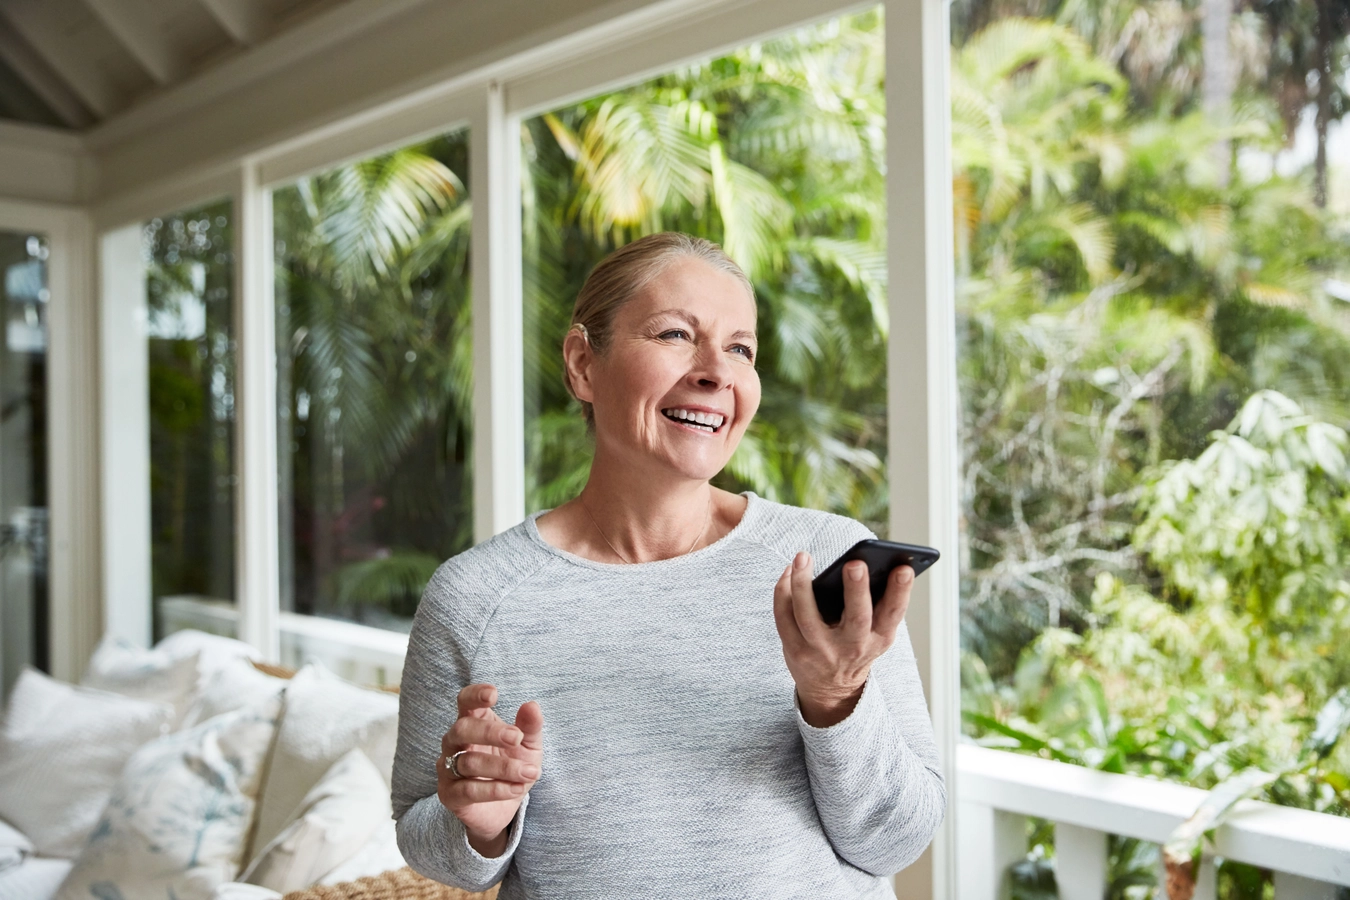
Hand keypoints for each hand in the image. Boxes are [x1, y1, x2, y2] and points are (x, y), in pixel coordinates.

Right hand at [438, 684, 543, 857]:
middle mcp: (455, 742)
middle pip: (462, 729)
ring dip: (502, 767)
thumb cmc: (512, 766)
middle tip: (516, 738)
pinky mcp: (449, 795)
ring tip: (528, 772)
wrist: (504, 808)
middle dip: (490, 732)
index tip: (493, 694)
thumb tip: (532, 705)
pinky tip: (517, 789)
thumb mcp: (529, 746)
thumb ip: (530, 727)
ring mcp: (448, 768)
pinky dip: (495, 789)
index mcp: (473, 721)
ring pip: (467, 762)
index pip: (465, 701)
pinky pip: (468, 790)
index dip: (474, 695)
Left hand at [773, 551, 912, 727]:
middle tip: (855, 564)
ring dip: (803, 585)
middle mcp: (853, 646)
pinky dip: (783, 592)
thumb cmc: (855, 646)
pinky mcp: (795, 650)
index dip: (900, 592)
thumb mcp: (875, 633)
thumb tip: (865, 562)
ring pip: (808, 617)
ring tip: (803, 557)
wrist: (831, 687)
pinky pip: (784, 617)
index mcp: (879, 638)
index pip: (893, 614)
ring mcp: (821, 651)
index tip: (904, 568)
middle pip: (856, 618)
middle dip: (856, 590)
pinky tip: (788, 573)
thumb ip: (875, 604)